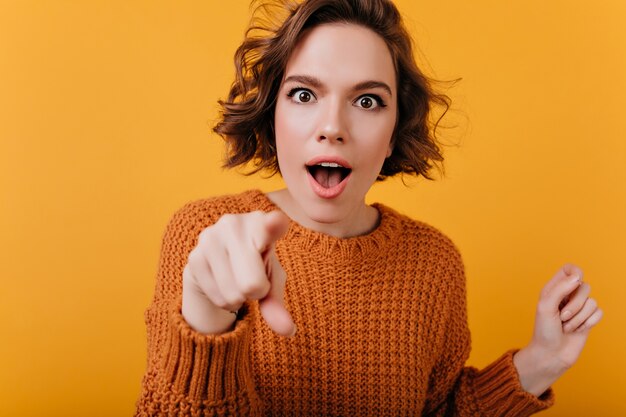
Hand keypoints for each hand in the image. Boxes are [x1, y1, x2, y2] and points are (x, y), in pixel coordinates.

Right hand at [181, 210, 295, 335]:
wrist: (218, 261)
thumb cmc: (255, 266)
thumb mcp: (271, 282)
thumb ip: (279, 304)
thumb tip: (288, 332)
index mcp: (263, 223)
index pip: (272, 224)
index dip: (274, 225)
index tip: (276, 222)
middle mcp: (235, 224)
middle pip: (252, 284)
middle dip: (255, 292)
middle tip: (253, 278)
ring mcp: (211, 237)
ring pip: (234, 294)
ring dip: (238, 297)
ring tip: (235, 278)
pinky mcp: (194, 256)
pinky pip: (217, 297)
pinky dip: (223, 299)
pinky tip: (221, 281)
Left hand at [514, 264, 602, 395]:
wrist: (551, 354)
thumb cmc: (544, 331)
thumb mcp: (546, 307)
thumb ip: (559, 289)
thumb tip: (577, 278)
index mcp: (554, 289)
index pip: (570, 269)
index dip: (575, 272)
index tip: (573, 283)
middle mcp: (567, 296)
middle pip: (584, 286)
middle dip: (575, 305)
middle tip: (562, 317)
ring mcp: (579, 308)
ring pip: (592, 301)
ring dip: (579, 317)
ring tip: (566, 326)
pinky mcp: (588, 319)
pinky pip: (599, 313)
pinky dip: (588, 323)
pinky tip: (577, 330)